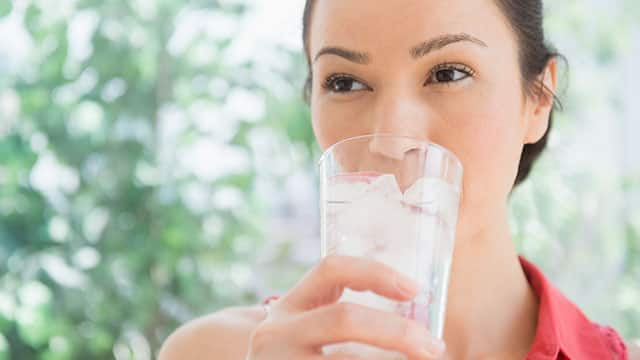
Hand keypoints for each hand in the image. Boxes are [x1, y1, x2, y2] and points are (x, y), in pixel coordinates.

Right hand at [246, 254, 445, 358]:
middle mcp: (276, 333)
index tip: (414, 289)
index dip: (375, 272)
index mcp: (288, 308)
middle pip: (345, 318)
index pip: (330, 269)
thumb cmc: (295, 359)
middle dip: (398, 331)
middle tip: (433, 346)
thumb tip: (419, 331)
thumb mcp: (305, 334)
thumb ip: (340, 320)